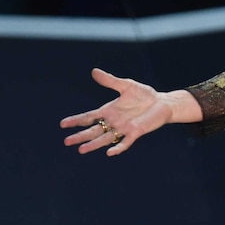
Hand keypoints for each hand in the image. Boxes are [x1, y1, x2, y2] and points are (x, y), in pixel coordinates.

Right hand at [60, 68, 183, 155]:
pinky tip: (109, 153)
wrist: (162, 103)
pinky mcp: (135, 132)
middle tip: (67, 141)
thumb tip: (94, 71)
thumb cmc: (144, 95)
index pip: (89, 117)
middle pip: (94, 130)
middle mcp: (113, 122)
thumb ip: (110, 80)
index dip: (77, 120)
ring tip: (82, 150)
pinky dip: (118, 148)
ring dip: (94, 144)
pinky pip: (125, 142)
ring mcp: (123, 128)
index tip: (63, 124)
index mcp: (109, 111)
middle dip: (81, 136)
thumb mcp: (126, 85)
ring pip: (106, 138)